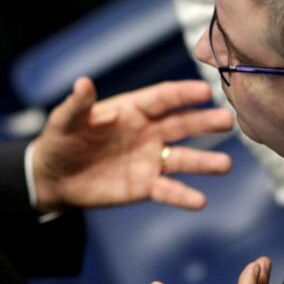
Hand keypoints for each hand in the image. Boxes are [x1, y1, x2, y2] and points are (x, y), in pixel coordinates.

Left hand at [31, 77, 233, 211]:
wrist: (55, 178)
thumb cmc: (60, 142)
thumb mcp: (64, 121)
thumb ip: (78, 105)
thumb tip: (83, 83)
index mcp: (132, 109)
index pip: (162, 98)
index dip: (183, 94)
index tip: (205, 90)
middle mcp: (148, 132)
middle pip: (182, 125)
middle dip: (205, 123)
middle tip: (228, 121)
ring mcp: (150, 159)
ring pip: (182, 158)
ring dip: (204, 162)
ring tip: (225, 166)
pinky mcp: (145, 186)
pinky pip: (168, 190)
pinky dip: (183, 196)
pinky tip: (200, 201)